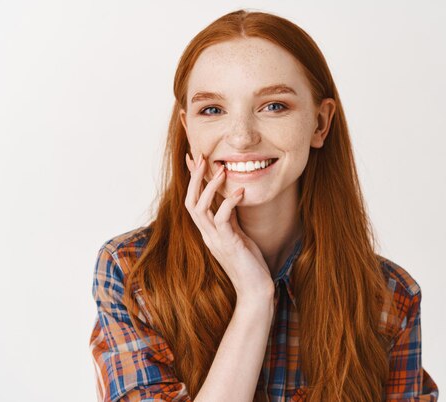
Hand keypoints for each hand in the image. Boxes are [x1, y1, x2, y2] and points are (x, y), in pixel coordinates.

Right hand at [185, 153, 274, 299]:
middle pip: (190, 201)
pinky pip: (222, 219)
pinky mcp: (228, 243)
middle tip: (202, 157)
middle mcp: (207, 234)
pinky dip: (229, 202)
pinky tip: (241, 191)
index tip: (194, 159)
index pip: (194, 201)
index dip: (193, 180)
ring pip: (200, 208)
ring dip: (209, 187)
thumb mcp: (238, 235)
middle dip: (194, 178)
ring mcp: (214, 239)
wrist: (255, 290)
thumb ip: (231, 218)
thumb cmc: (249, 263)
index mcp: (208, 231)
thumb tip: (231, 197)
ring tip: (221, 170)